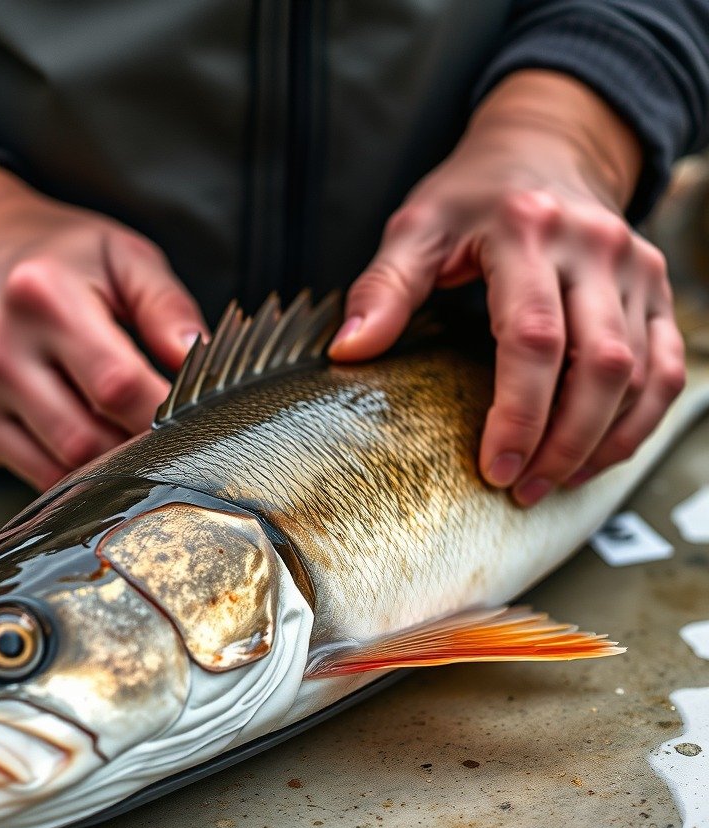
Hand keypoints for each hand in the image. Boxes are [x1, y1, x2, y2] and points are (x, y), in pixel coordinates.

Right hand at [0, 163, 205, 489]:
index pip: (117, 385)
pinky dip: (76, 472)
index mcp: (41, 294)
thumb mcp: (123, 257)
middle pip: (89, 438)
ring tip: (133, 434)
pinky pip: (37, 477)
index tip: (198, 417)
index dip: (165, 413)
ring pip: (63, 468)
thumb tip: (197, 359)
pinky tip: (91, 438)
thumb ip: (166, 306)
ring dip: (111, 466)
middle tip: (172, 433)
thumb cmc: (63, 261)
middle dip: (140, 446)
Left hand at [329, 71, 685, 505]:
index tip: (493, 467)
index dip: (517, 414)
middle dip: (562, 442)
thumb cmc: (471, 197)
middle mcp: (595, 248)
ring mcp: (636, 269)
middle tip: (521, 489)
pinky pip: (667, 367)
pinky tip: (597, 456)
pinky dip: (638, 422)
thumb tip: (349, 351)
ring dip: (600, 442)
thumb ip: (383, 289)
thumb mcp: (415, 229)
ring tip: (551, 482)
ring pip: (640, 374)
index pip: (533, 338)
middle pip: (598, 365)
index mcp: (528, 231)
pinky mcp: (656, 290)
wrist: (544, 149)